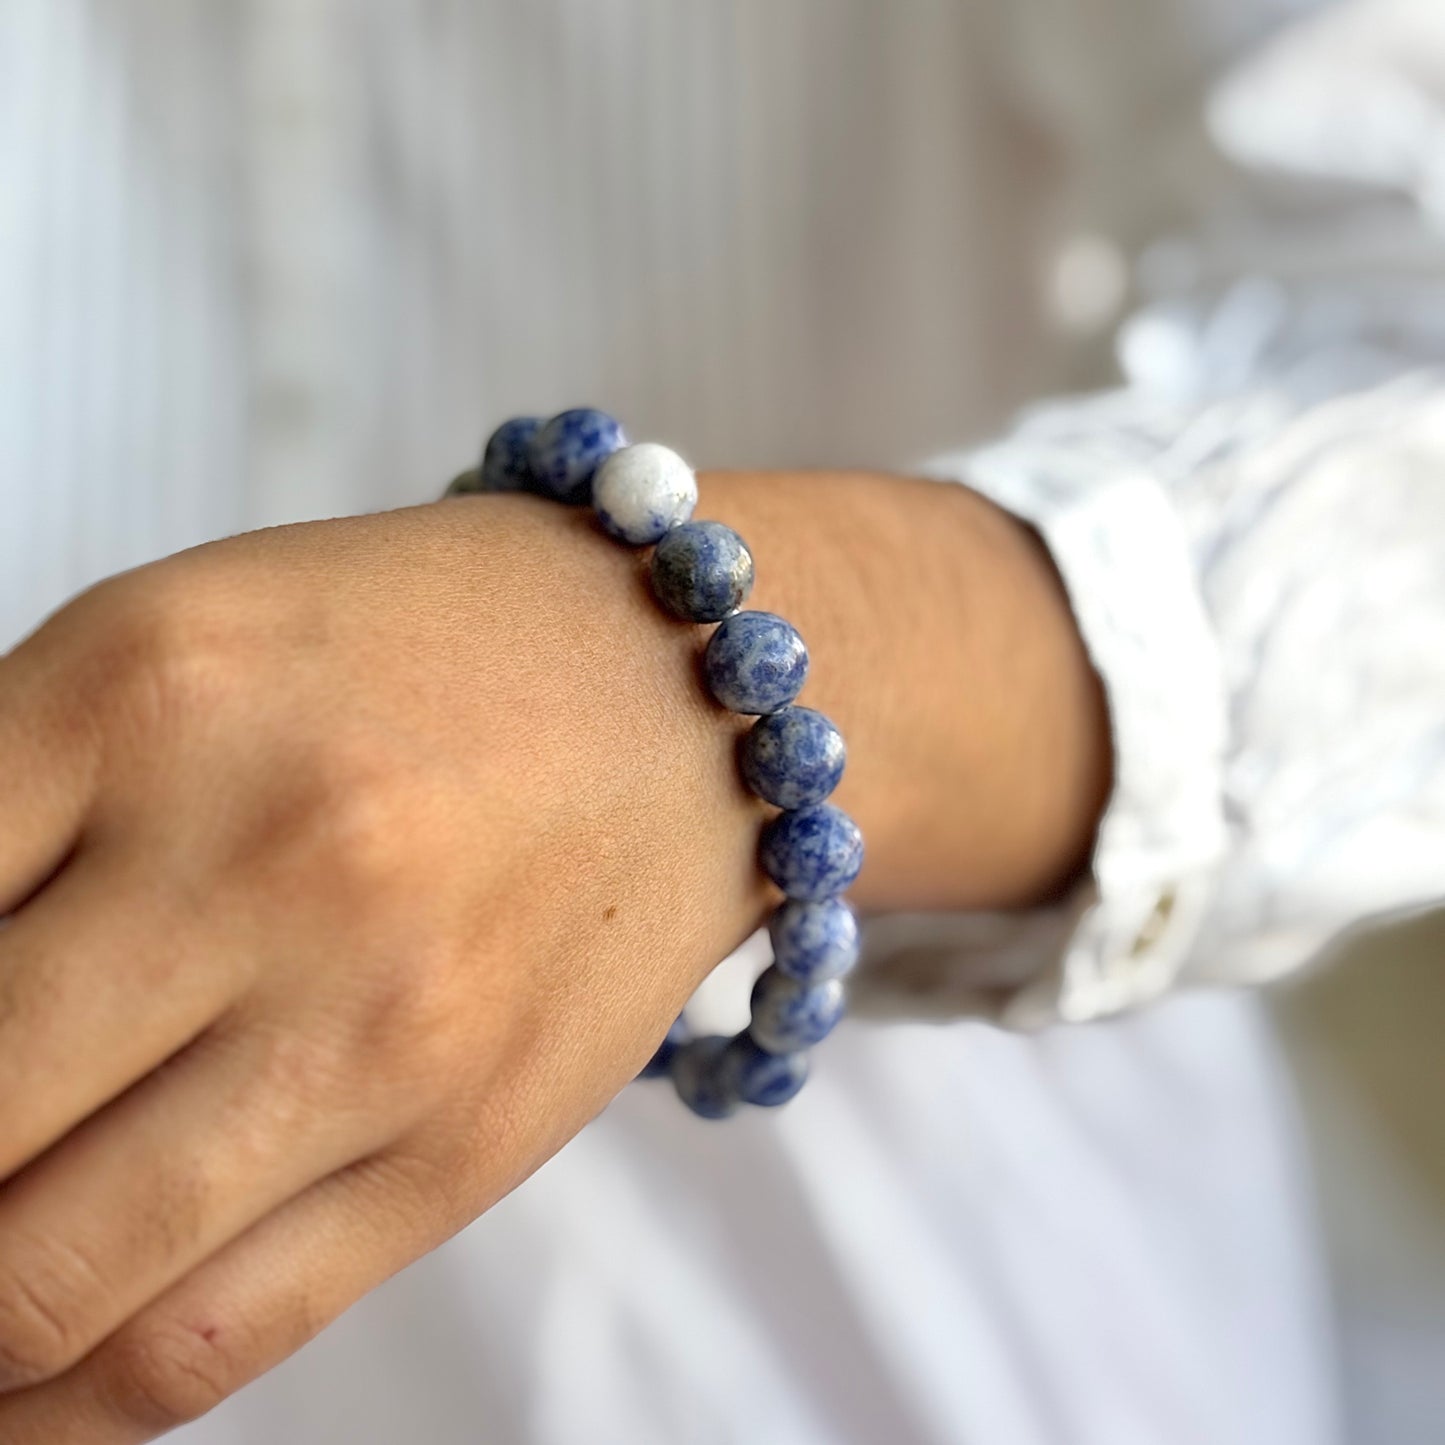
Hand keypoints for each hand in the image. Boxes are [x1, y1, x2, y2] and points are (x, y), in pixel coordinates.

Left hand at [0, 473, 1107, 1439]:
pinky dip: (57, 1405)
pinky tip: (26, 1367)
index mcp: (145, 685)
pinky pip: (197, 1352)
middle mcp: (265, 854)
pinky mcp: (464, 1147)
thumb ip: (3, 819)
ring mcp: (379, 1020)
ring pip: (36, 1290)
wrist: (681, 689)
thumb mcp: (177, 651)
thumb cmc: (416, 654)